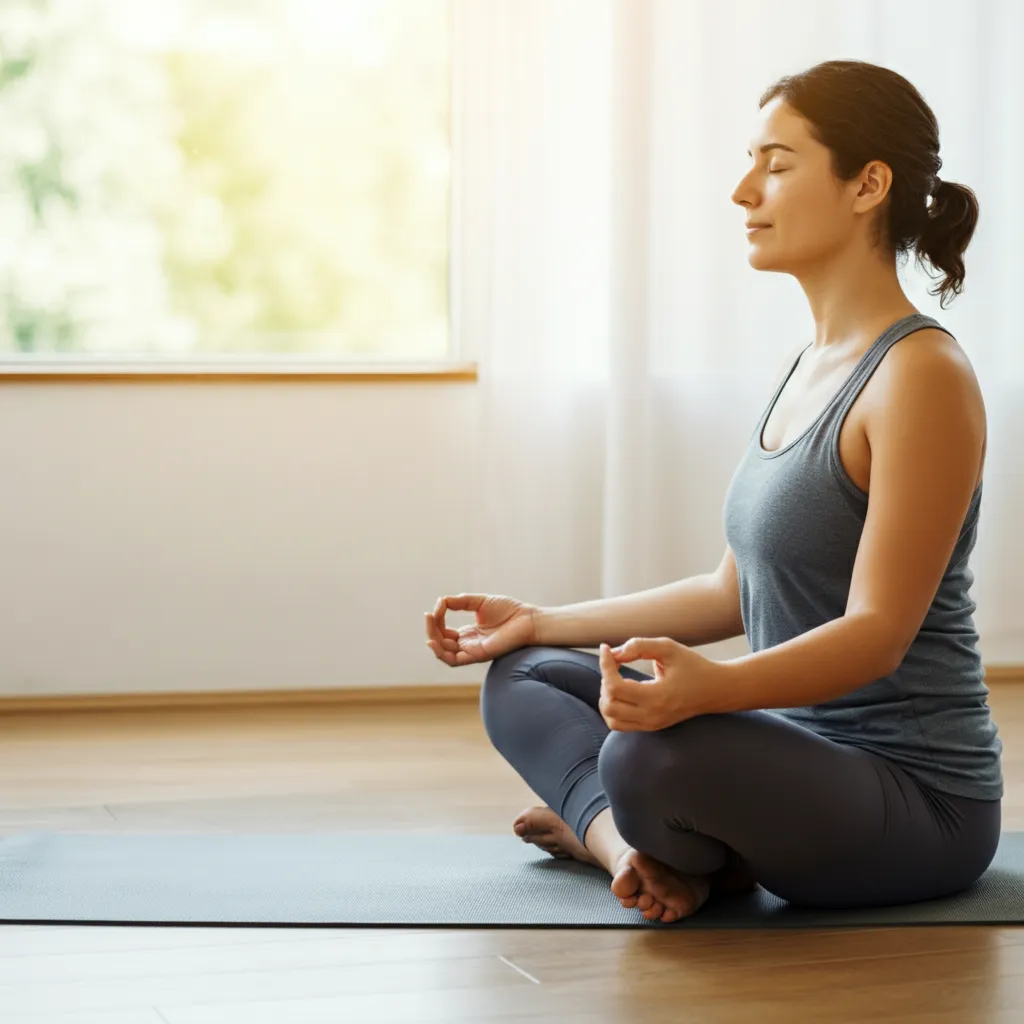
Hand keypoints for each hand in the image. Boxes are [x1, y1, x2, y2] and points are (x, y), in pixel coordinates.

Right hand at [424, 593, 539, 665]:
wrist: (528, 620)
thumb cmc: (510, 611)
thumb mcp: (480, 601)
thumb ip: (460, 602)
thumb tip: (441, 601)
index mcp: (469, 632)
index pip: (444, 631)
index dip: (437, 619)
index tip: (439, 605)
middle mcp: (468, 643)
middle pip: (441, 642)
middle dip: (431, 629)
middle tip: (428, 615)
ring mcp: (472, 650)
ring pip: (444, 653)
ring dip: (432, 639)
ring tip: (429, 622)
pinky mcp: (477, 655)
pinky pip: (454, 660)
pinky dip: (441, 653)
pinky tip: (433, 641)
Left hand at [598, 637, 721, 731]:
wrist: (715, 690)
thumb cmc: (693, 666)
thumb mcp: (668, 648)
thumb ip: (639, 646)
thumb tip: (614, 653)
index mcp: (657, 697)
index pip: (615, 687)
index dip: (605, 664)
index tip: (606, 648)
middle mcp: (651, 716)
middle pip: (608, 705)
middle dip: (605, 680)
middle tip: (616, 663)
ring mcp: (651, 724)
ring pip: (610, 718)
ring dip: (606, 696)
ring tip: (618, 678)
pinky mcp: (651, 727)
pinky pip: (619, 724)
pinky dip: (612, 708)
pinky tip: (623, 690)